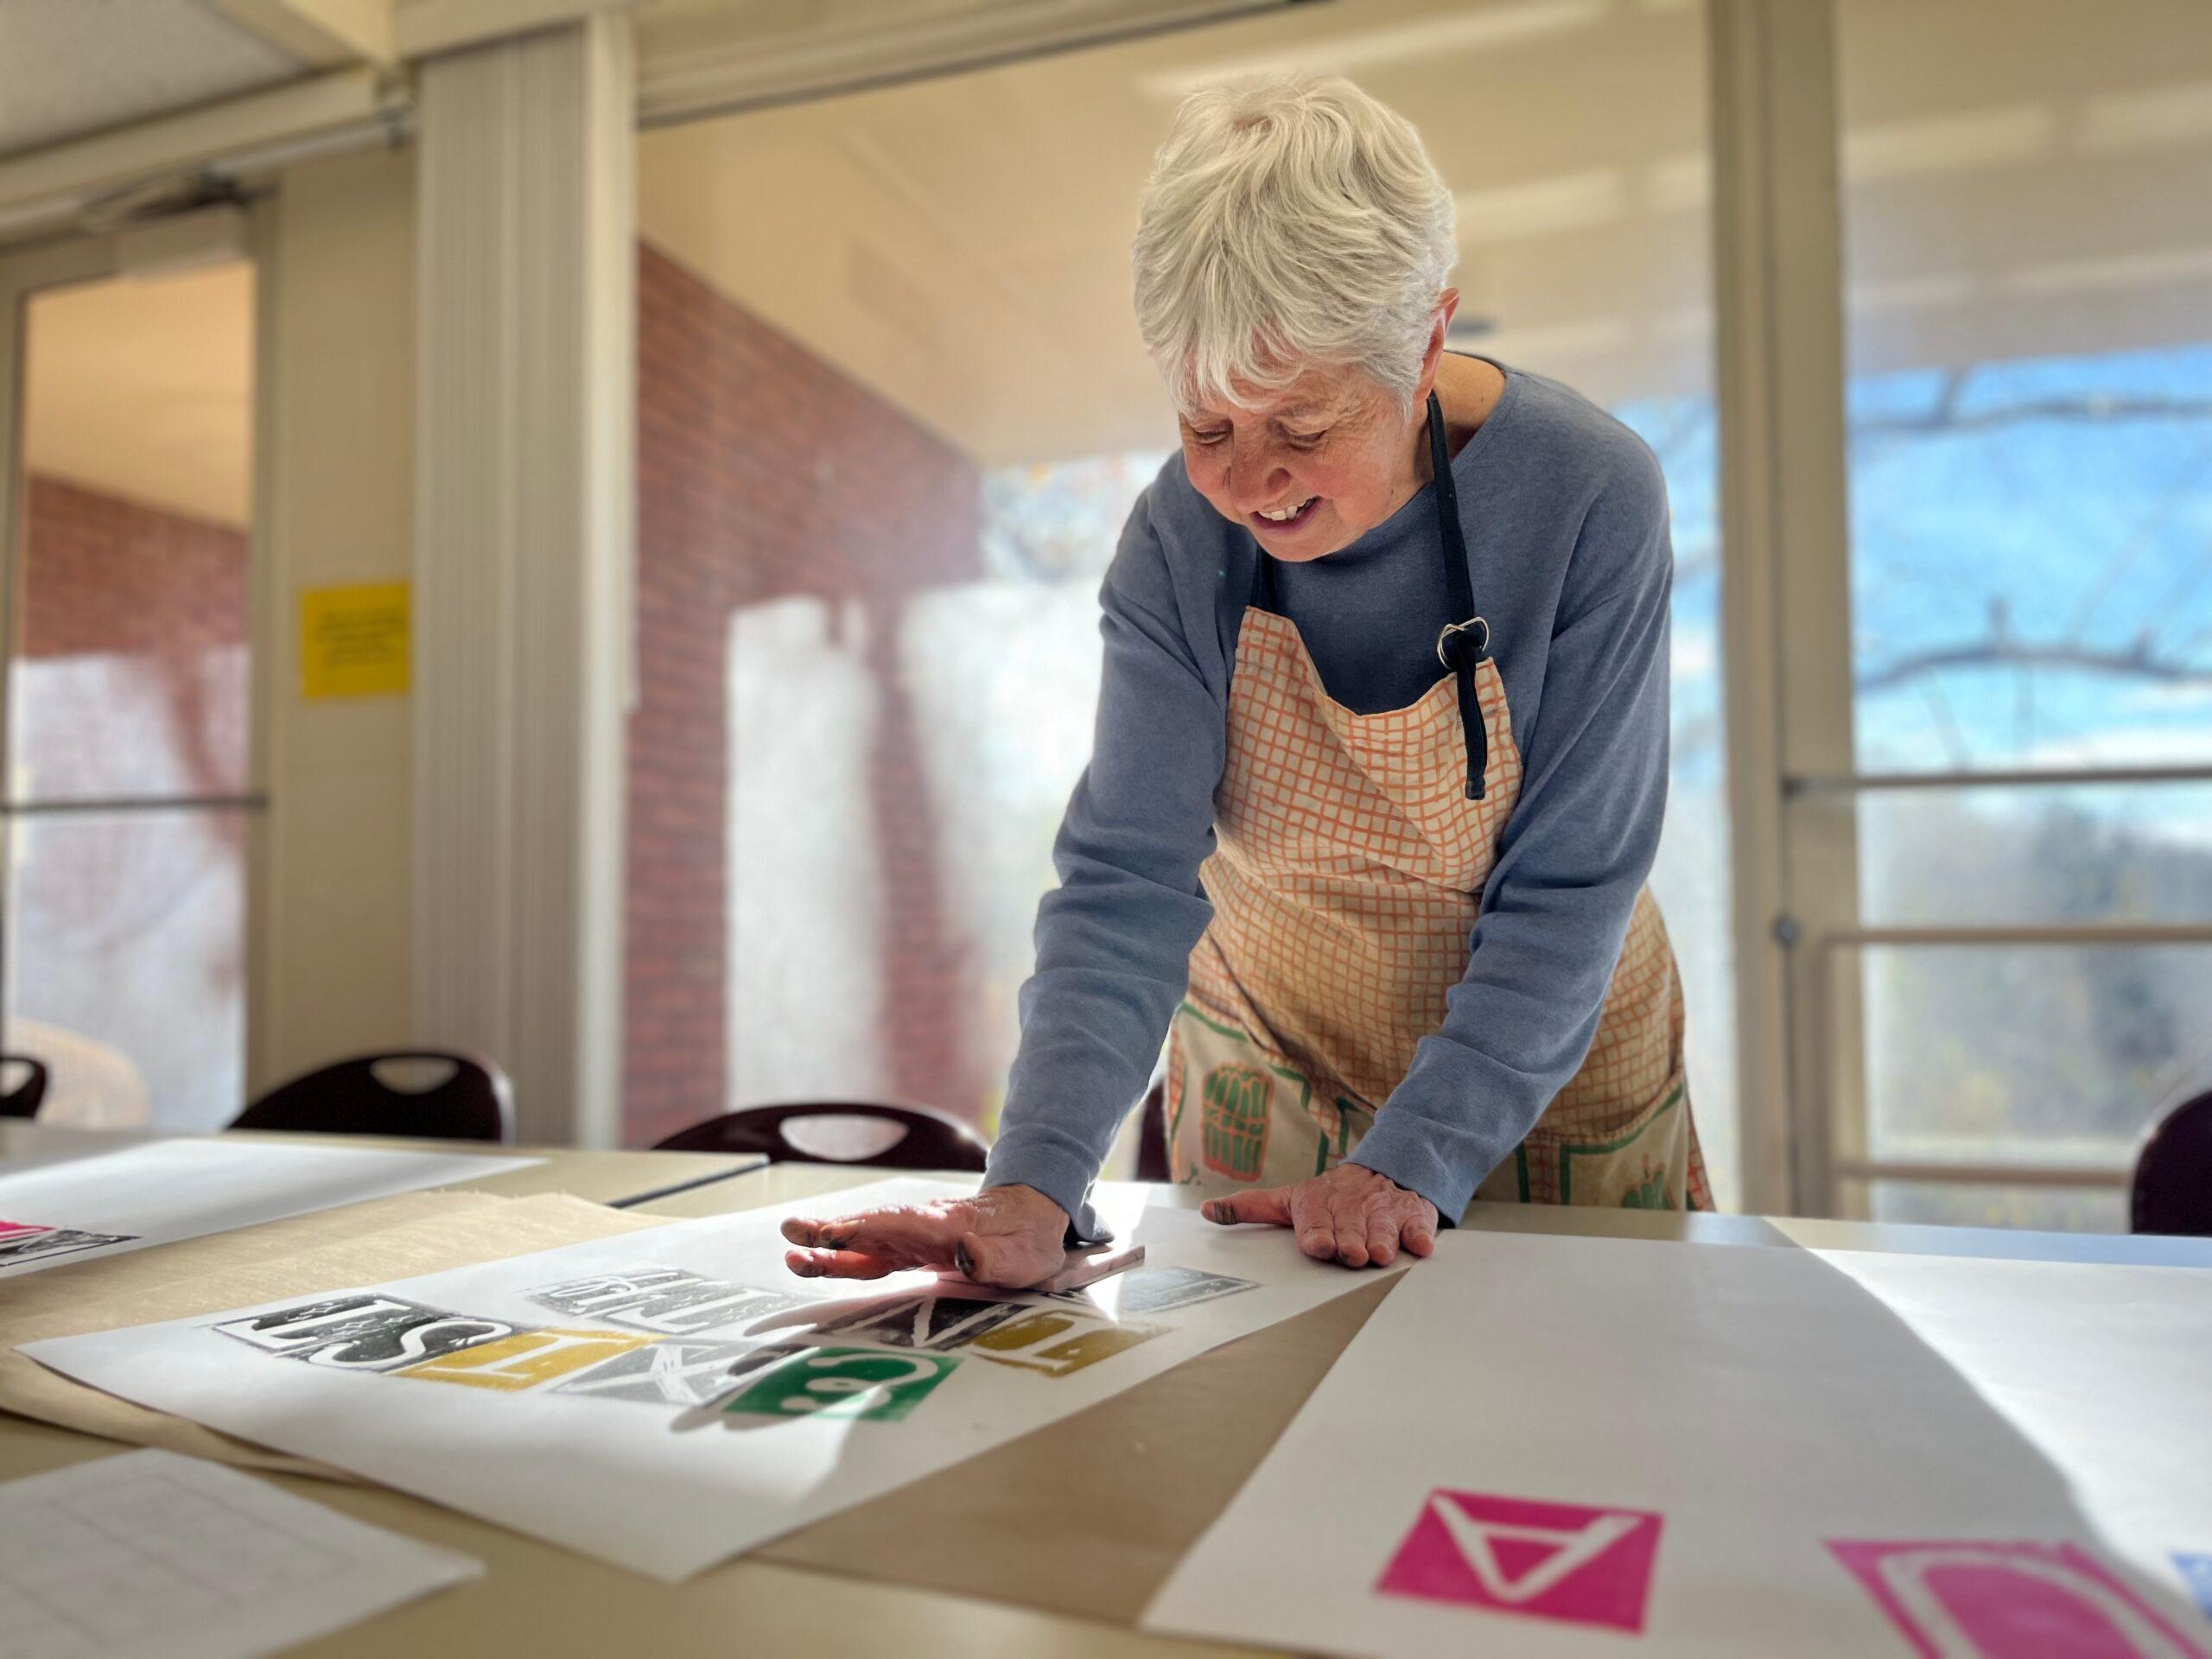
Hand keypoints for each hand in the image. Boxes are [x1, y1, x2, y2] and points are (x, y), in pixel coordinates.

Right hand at [780, 1184, 1070, 1289]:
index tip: (833, 1233)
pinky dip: (845, 1257)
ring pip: (867, 1242)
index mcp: (949, 1225)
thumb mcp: (1024, 1256)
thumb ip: (993, 1257)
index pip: (900, 1226)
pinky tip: (818, 1261)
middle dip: (833, 1232)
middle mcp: (924, 1226)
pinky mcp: (913, 1251)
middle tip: (792, 1234)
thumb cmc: (1029, 1240)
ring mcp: (915, 1238)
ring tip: (792, 1253)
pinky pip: (875, 1255)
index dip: (866, 1230)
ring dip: (830, 1246)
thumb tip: (965, 1254)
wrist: (1034, 1217)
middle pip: (872, 1229)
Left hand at [1200, 1163, 1436, 1267]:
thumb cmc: (1329, 1198)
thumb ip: (1251, 1207)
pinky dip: (1419, 1236)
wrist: (1382, 1171)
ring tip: (1380, 1253)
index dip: (1319, 1235)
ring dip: (1382, 1241)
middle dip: (1351, 1242)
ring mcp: (1383, 1213)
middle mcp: (1351, 1210)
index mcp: (1319, 1206)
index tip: (1320, 1245)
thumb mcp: (1290, 1199)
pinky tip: (1419, 1245)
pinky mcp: (1413, 1216)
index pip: (1317, 1224)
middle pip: (1351, 1231)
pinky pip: (1418, 1227)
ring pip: (1383, 1230)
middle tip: (1353, 1253)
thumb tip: (1207, 1211)